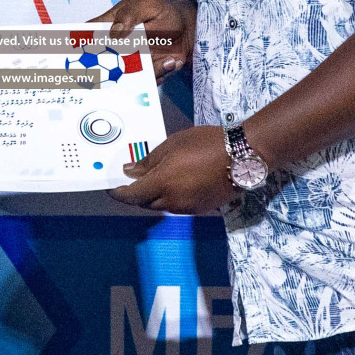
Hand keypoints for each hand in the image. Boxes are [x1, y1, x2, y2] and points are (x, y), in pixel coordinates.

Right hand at [90, 0, 194, 80]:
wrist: (186, 29)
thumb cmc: (162, 13)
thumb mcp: (147, 6)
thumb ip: (130, 14)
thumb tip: (115, 31)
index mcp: (111, 26)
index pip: (89, 34)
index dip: (80, 44)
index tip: (82, 51)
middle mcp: (117, 48)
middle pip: (102, 63)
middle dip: (108, 70)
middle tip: (129, 65)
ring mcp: (131, 63)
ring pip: (127, 77)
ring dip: (147, 71)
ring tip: (166, 60)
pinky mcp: (146, 74)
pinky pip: (148, 81)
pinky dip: (162, 72)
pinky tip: (171, 61)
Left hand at [107, 125, 236, 214]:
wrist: (242, 155)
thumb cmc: (205, 143)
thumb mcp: (172, 144)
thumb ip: (149, 161)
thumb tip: (130, 172)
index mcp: (163, 183)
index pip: (133, 195)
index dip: (120, 193)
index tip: (112, 188)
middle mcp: (173, 201)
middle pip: (146, 203)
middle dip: (137, 194)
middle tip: (135, 179)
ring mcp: (188, 208)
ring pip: (162, 207)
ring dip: (155, 197)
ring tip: (157, 179)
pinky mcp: (201, 210)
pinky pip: (178, 207)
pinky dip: (171, 198)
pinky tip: (177, 184)